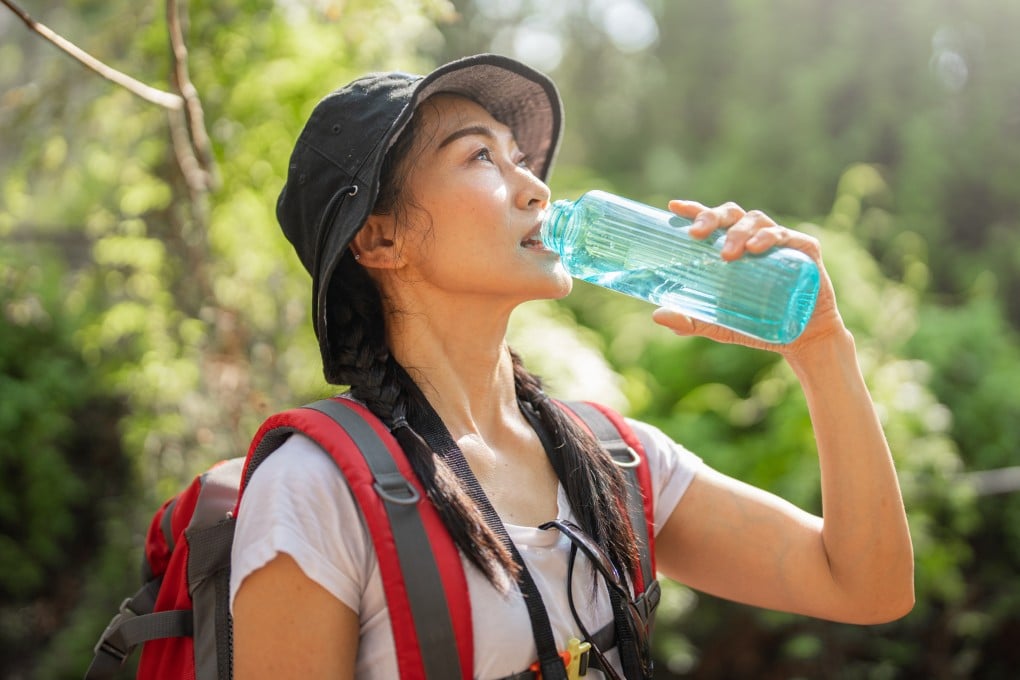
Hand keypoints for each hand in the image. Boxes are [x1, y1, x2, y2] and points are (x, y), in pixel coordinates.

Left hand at [651, 199, 845, 356]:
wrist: (801, 340)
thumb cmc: (758, 325)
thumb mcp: (719, 325)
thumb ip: (691, 321)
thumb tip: (657, 316)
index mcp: (733, 247)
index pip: (712, 221)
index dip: (694, 210)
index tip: (673, 208)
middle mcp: (754, 238)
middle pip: (732, 215)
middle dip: (712, 217)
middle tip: (697, 234)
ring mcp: (780, 242)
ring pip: (756, 220)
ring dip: (739, 232)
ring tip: (728, 254)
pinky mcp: (804, 250)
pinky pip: (786, 236)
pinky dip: (770, 237)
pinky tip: (756, 248)